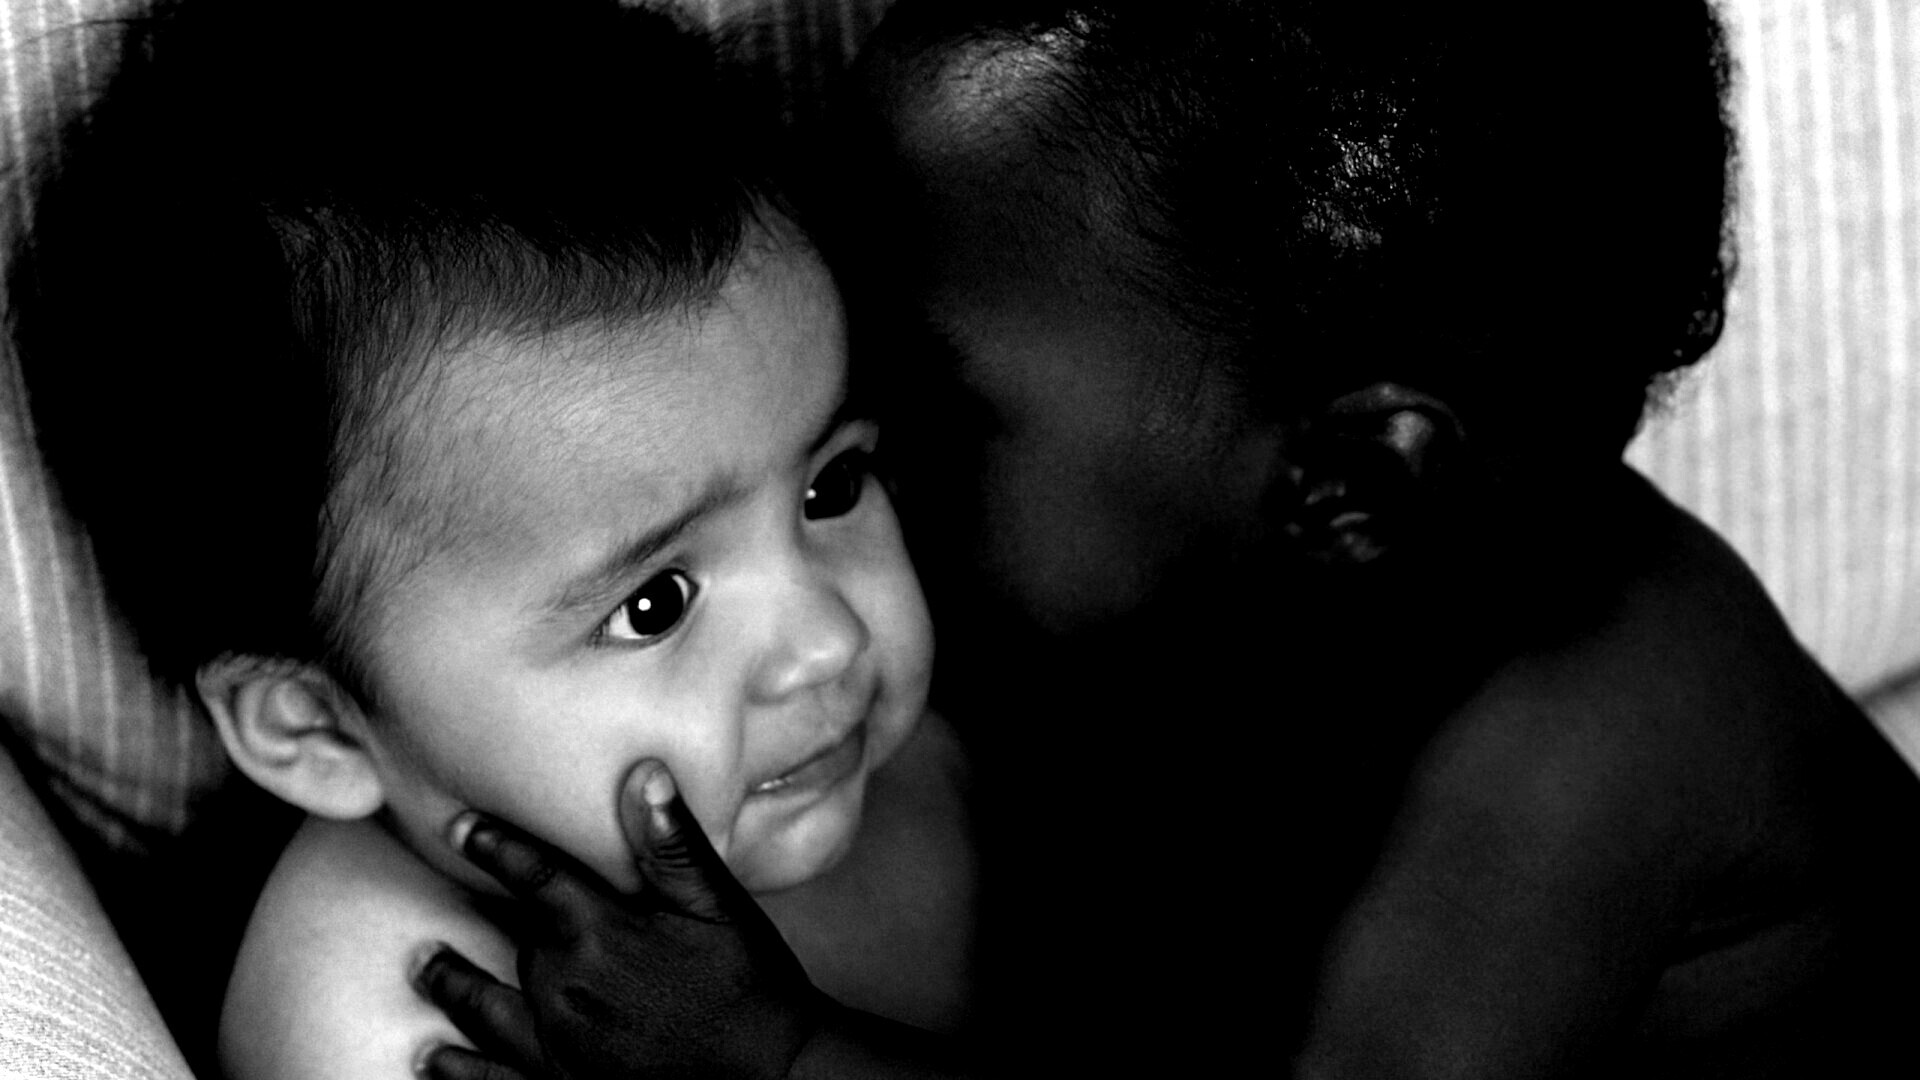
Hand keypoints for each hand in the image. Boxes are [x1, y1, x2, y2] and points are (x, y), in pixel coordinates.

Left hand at [413, 762, 828, 1079]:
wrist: (773, 1077)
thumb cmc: (751, 984)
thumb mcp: (719, 904)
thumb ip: (672, 842)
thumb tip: (642, 772)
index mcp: (600, 931)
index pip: (533, 875)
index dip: (494, 845)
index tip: (459, 824)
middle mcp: (566, 988)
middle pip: (512, 938)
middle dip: (482, 912)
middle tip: (445, 887)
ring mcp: (559, 1046)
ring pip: (485, 1007)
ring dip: (450, 984)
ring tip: (422, 967)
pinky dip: (457, 1069)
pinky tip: (432, 1059)